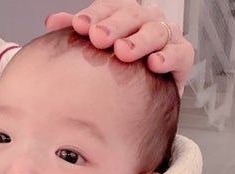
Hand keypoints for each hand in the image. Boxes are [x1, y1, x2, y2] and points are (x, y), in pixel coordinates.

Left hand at [45, 0, 193, 94]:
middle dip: (115, 25)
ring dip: (139, 40)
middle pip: (133, 15)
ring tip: (123, 51)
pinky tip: (154, 63)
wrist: (142, 103)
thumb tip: (52, 21)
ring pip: (156, 31)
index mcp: (124, 15)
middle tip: (98, 38)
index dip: (95, 14)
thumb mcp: (95, 53)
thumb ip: (76, 35)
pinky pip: (180, 52)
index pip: (110, 7)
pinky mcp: (182, 56)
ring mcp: (166, 36)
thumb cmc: (118, 71)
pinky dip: (168, 56)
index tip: (79, 26)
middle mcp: (146, 21)